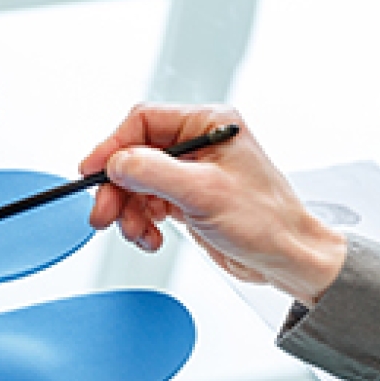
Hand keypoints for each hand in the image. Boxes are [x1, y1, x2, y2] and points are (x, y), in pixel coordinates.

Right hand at [81, 104, 346, 305]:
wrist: (288, 259)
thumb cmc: (267, 221)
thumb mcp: (203, 193)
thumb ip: (154, 172)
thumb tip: (116, 162)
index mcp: (209, 123)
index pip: (143, 122)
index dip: (112, 147)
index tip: (91, 171)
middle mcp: (199, 143)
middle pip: (134, 156)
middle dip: (117, 188)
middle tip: (105, 215)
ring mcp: (192, 172)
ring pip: (137, 183)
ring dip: (129, 212)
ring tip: (138, 234)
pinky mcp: (188, 199)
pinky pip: (148, 204)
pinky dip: (142, 223)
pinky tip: (152, 238)